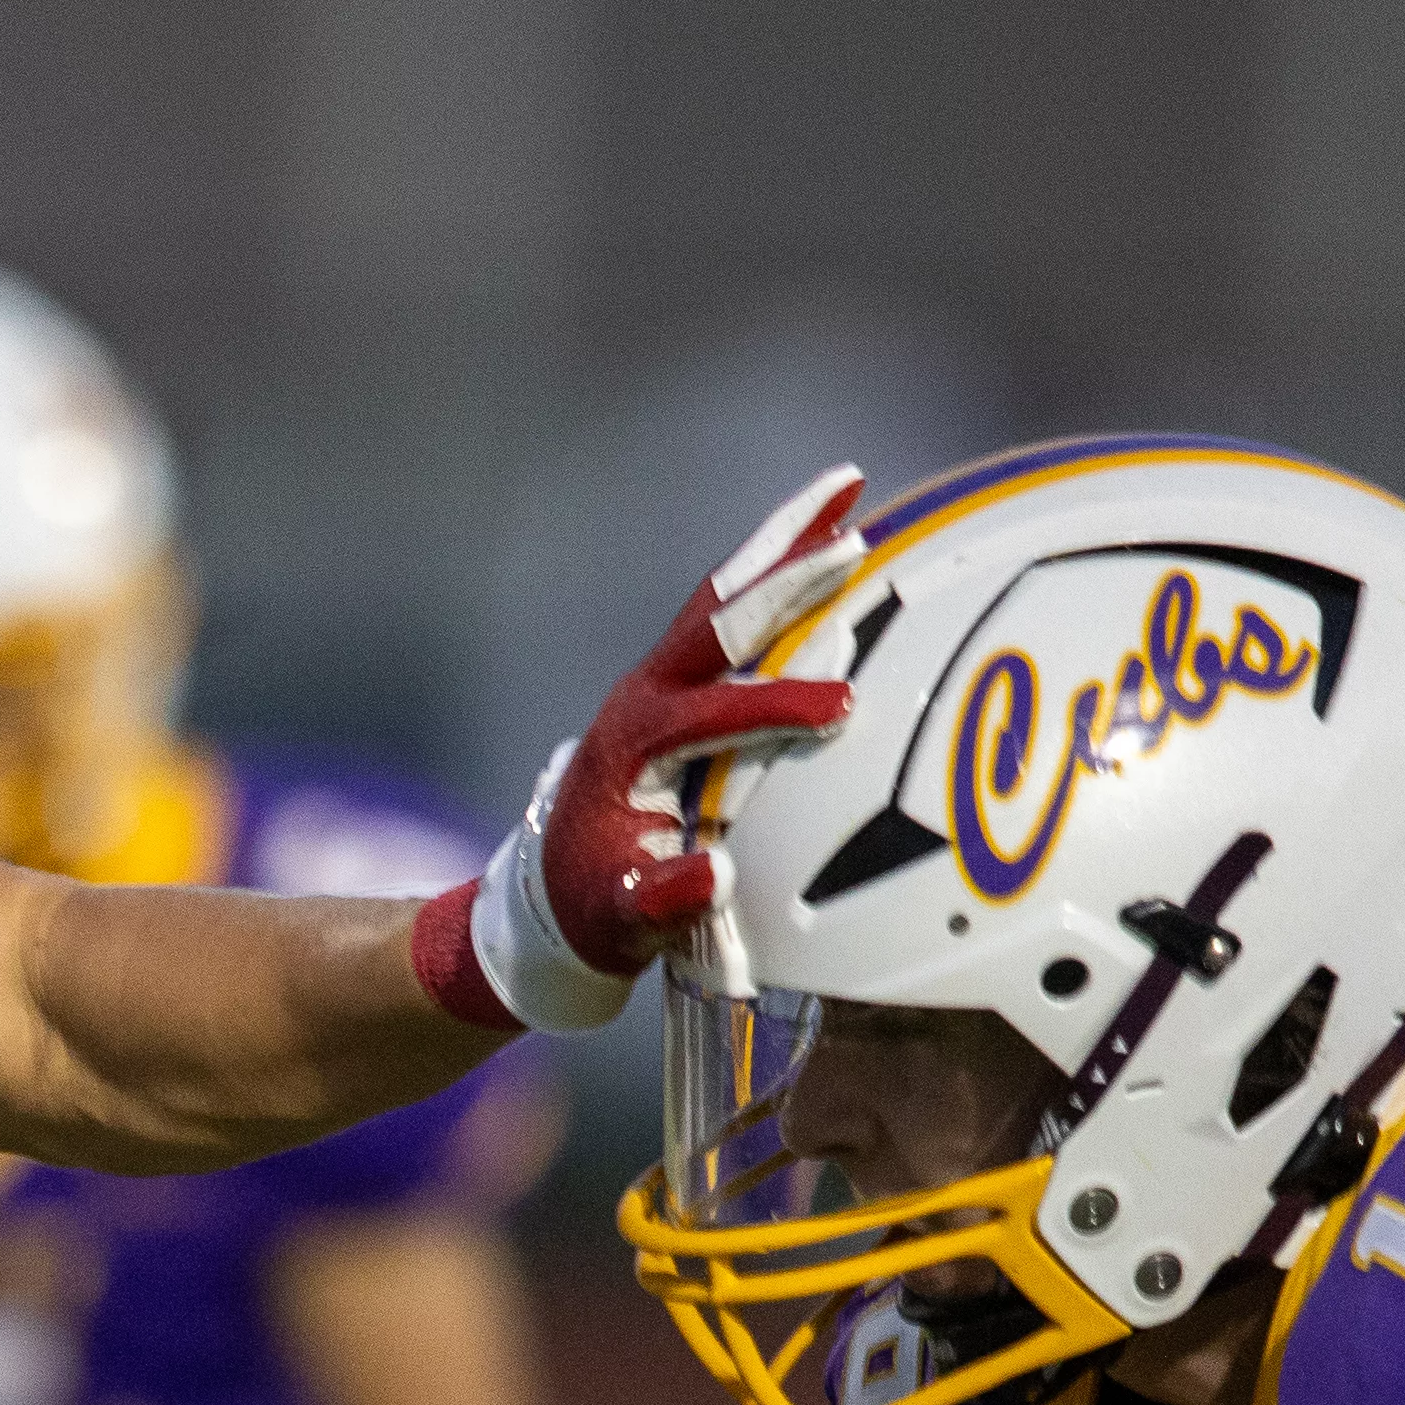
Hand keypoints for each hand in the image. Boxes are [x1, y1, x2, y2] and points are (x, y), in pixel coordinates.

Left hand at [415, 470, 868, 1032]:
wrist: (552, 893)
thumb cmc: (593, 908)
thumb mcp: (620, 917)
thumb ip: (660, 899)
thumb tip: (712, 876)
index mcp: (632, 746)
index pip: (713, 714)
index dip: (775, 706)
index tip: (842, 702)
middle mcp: (644, 697)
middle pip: (717, 623)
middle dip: (782, 584)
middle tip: (851, 543)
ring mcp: (660, 683)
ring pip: (724, 598)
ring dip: (782, 543)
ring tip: (847, 488)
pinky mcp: (679, 685)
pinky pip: (730, 615)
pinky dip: (775, 572)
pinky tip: (829, 538)